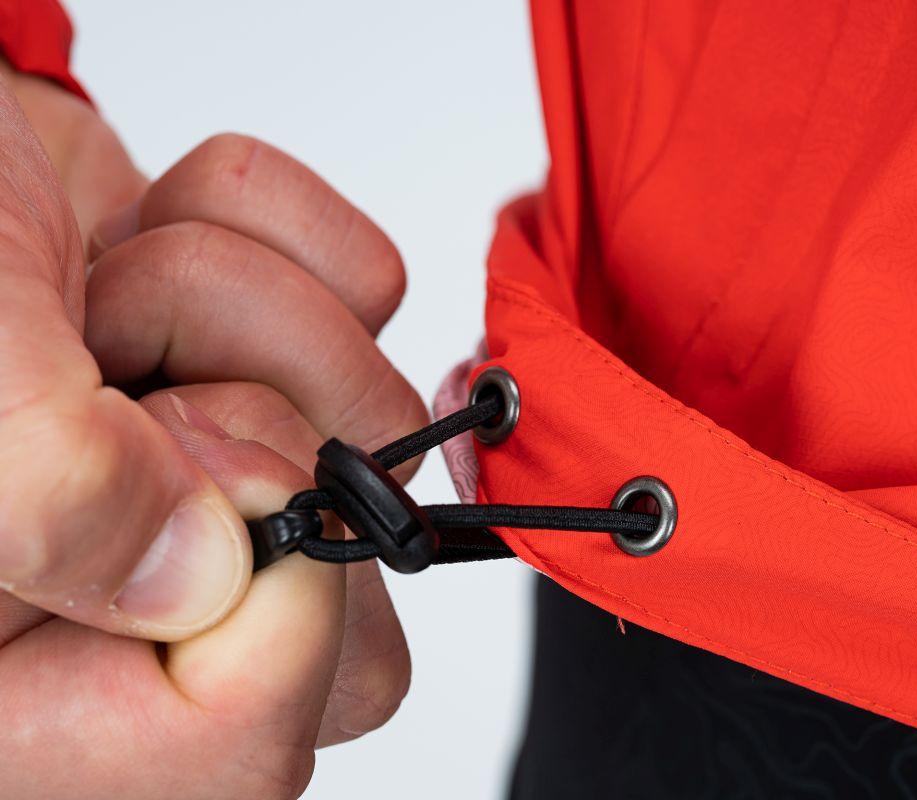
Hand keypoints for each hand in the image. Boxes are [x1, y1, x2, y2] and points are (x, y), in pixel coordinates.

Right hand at [0, 70, 425, 797]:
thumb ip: (56, 499)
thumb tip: (211, 575)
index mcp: (13, 688)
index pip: (245, 741)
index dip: (266, 578)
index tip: (174, 440)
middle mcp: (130, 616)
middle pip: (358, 628)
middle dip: (265, 437)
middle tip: (126, 369)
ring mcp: (225, 498)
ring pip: (382, 432)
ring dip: (242, 307)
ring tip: (92, 293)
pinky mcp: (276, 374)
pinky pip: (373, 299)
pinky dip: (275, 232)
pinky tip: (139, 243)